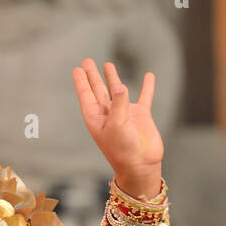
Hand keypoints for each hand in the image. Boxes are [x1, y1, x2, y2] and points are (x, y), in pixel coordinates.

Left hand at [72, 59, 163, 198]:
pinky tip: (149, 75)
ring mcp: (125, 114)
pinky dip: (147, 86)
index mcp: (96, 118)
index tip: (77, 68)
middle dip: (93, 76)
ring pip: (117, 91)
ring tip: (108, 65)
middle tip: (87, 61)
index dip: (82, 81)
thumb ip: (118, 105)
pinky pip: (144, 97)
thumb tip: (120, 86)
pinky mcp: (141, 116)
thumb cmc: (123, 149)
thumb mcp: (116, 125)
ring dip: (112, 78)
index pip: (87, 95)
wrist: (141, 165)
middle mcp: (109, 114)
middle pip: (98, 90)